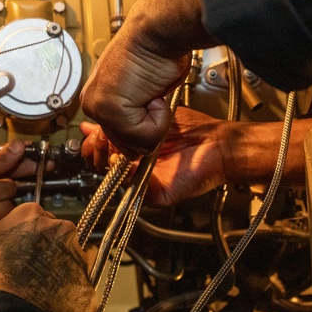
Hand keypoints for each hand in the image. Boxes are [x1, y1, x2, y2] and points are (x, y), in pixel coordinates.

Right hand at [0, 203, 92, 311]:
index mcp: (32, 215)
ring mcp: (76, 257)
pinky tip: (47, 308)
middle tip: (31, 274)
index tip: (23, 250)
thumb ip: (6, 234)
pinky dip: (65, 297)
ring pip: (69, 262)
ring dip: (58, 275)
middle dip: (48, 253)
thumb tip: (12, 239)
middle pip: (57, 237)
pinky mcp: (85, 285)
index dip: (29, 237)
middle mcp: (60, 229)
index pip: (36, 217)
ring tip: (36, 295)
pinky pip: (76, 289)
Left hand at [80, 0, 213, 158]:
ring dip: (156, 121)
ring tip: (152, 92)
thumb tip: (142, 141)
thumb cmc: (157, 52)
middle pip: (128, 147)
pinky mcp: (110, 111)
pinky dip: (160, 116)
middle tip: (152, 95)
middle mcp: (93, 105)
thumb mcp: (145, 92)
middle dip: (150, 126)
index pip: (119, 140)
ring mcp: (99, 109)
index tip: (150, 104)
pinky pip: (147, 135)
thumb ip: (137, 115)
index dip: (143, 128)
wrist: (157, 31)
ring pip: (139, 144)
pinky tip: (153, 92)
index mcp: (98, 99)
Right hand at [81, 109, 311, 204]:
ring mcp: (144, 182)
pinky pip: (134, 191)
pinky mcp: (157, 194)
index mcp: (132, 151)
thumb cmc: (192, 130)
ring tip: (114, 145)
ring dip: (109, 161)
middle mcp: (135, 168)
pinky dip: (127, 176)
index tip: (92, 130)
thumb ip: (124, 120)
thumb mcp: (151, 117)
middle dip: (96, 151)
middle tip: (101, 138)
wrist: (219, 144)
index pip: (100, 152)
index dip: (92, 143)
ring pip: (112, 180)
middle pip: (101, 167)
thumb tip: (93, 123)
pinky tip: (126, 160)